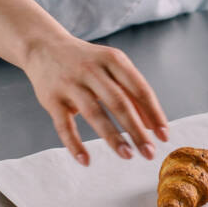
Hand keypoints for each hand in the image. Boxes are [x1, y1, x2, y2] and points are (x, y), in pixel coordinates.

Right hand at [21, 33, 169, 165]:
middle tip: (149, 152)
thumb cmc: (86, 61)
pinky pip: (64, 125)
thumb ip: (131, 92)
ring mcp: (70, 84)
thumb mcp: (110, 66)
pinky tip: (86, 160)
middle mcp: (92, 70)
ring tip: (127, 156)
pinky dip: (74, 144)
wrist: (43, 46)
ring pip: (94, 113)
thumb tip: (152, 125)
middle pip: (119, 102)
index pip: (139, 88)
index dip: (153, 113)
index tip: (164, 136)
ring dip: (112, 137)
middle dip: (136, 130)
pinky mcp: (52, 99)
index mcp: (112, 60)